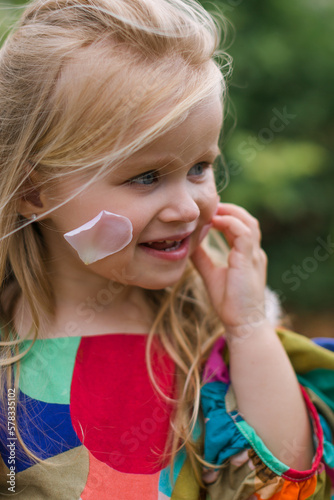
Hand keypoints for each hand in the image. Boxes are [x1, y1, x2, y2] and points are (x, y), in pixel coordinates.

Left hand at [191, 203, 267, 337]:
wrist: (242, 323)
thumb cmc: (229, 303)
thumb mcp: (211, 275)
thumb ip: (203, 259)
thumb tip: (189, 245)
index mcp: (247, 256)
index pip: (240, 228)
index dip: (225, 217)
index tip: (208, 212)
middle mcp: (253, 253)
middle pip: (247, 220)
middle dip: (229, 210)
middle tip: (209, 206)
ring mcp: (254, 256)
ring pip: (249, 222)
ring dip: (230, 213)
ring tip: (211, 211)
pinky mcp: (249, 260)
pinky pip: (243, 233)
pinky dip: (229, 223)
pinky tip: (214, 222)